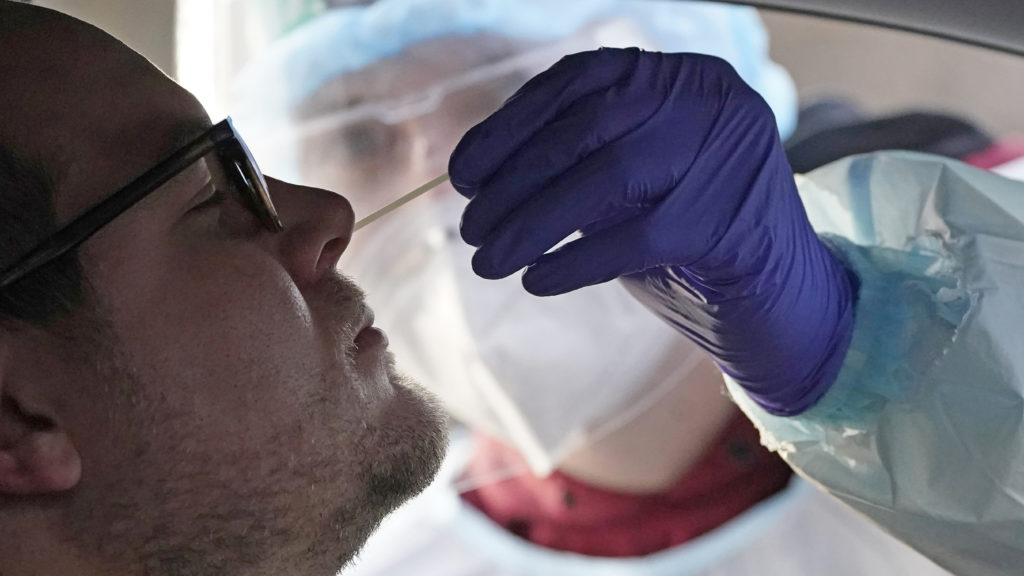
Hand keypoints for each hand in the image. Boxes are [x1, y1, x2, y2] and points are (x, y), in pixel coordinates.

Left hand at [448, 48, 854, 414]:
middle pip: (587, 128)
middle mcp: (713, 101)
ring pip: (608, 178)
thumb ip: (575, 159)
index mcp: (684, 77)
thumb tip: (478, 170)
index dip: (511, 126)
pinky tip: (535, 281)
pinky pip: (633, 238)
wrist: (779, 298)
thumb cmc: (690, 235)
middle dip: (514, 181)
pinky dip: (575, 261)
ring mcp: (729, 156)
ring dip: (532, 223)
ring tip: (487, 259)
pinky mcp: (731, 221)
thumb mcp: (633, 179)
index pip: (580, 81)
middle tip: (470, 228)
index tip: (463, 172)